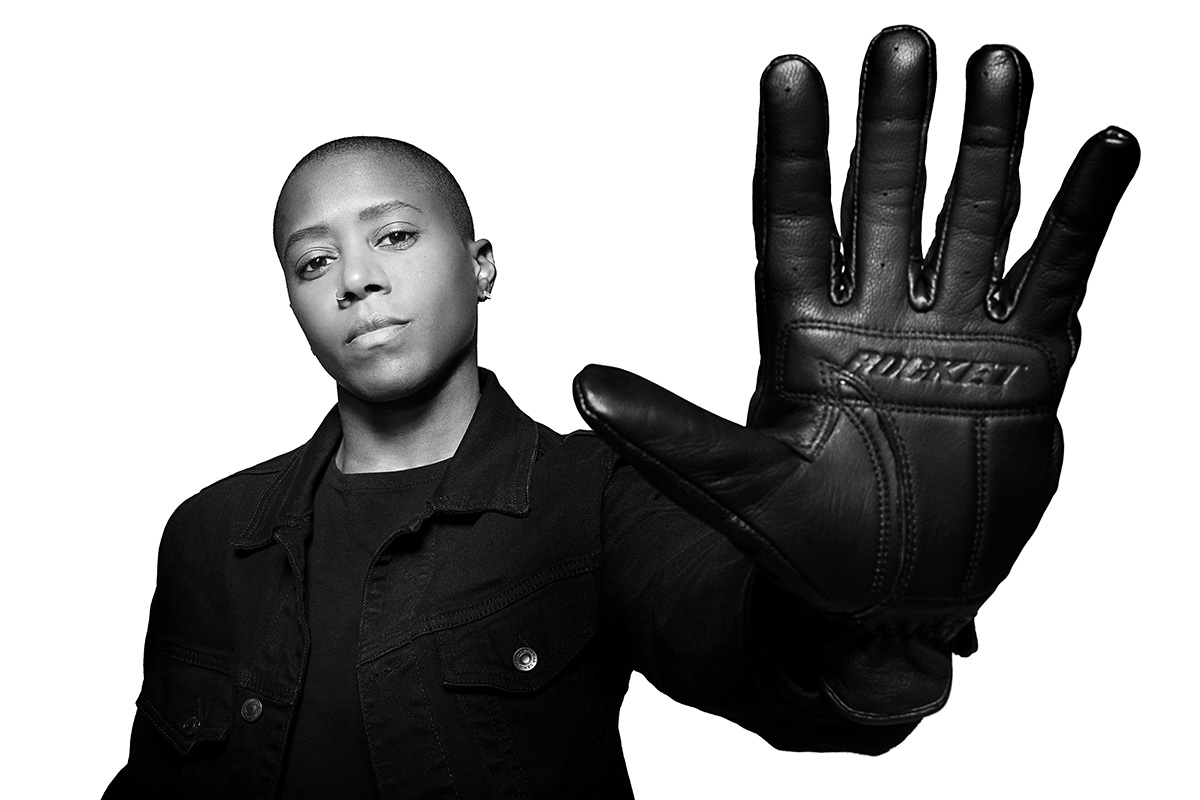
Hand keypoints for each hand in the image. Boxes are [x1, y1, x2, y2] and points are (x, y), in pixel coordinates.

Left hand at [573, 26, 1138, 723]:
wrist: (891, 597)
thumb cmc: (805, 548)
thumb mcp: (735, 487)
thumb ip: (670, 434)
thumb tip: (581, 385)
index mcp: (805, 334)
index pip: (794, 221)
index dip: (794, 150)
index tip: (790, 71)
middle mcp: (878, 314)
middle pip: (886, 197)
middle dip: (896, 124)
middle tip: (900, 41)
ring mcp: (955, 330)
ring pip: (972, 216)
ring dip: (990, 143)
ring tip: (1000, 63)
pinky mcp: (1024, 359)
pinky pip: (1057, 270)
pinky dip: (1083, 213)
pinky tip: (1108, 147)